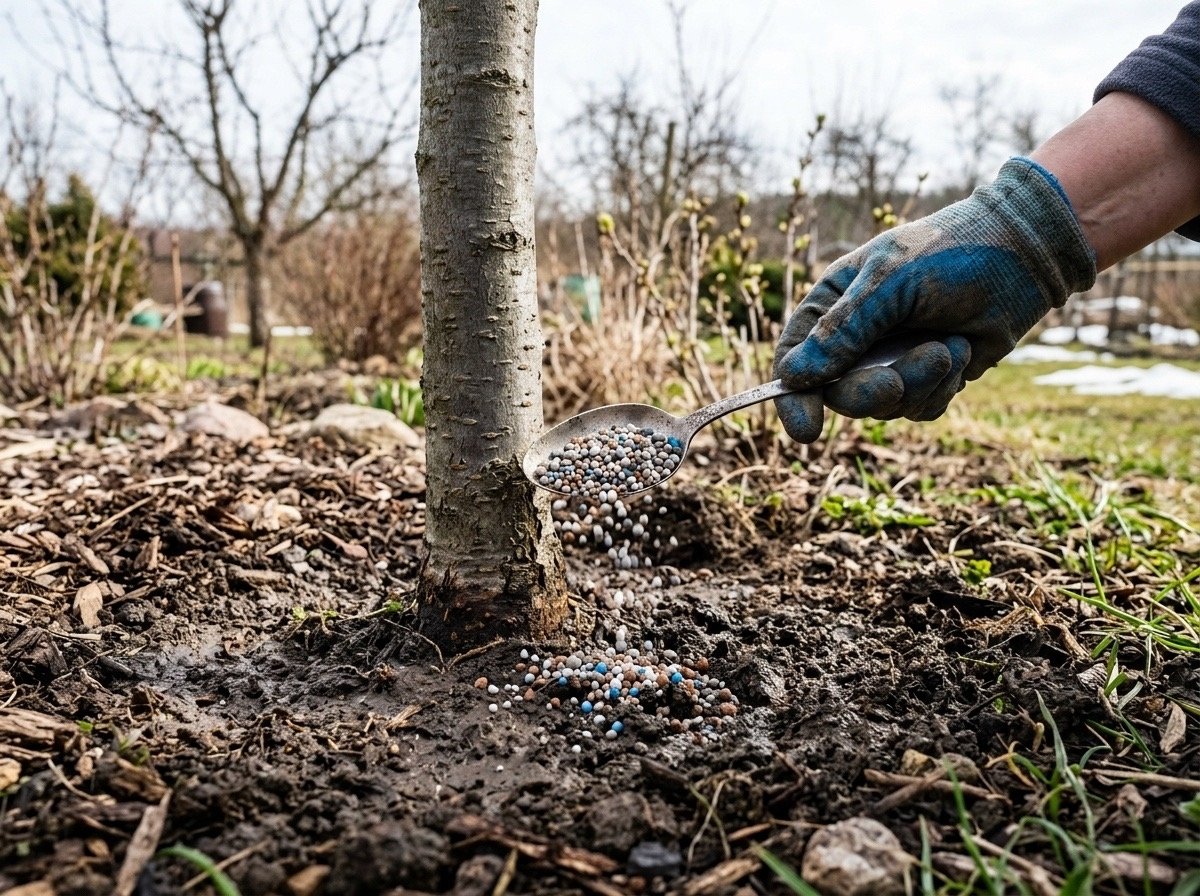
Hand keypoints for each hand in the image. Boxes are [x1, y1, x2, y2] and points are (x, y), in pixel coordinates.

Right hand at [773, 157, 1096, 441]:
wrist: (1024, 255)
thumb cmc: (951, 253)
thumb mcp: (890, 280)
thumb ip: (844, 328)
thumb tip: (793, 376)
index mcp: (832, 305)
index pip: (794, 360)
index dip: (794, 398)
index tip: (807, 429)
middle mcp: (856, 339)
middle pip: (838, 394)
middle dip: (869, 392)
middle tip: (896, 381)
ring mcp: (892, 361)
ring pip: (882, 407)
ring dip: (916, 384)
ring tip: (948, 346)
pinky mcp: (928, 379)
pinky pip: (919, 409)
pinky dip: (939, 390)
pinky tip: (960, 353)